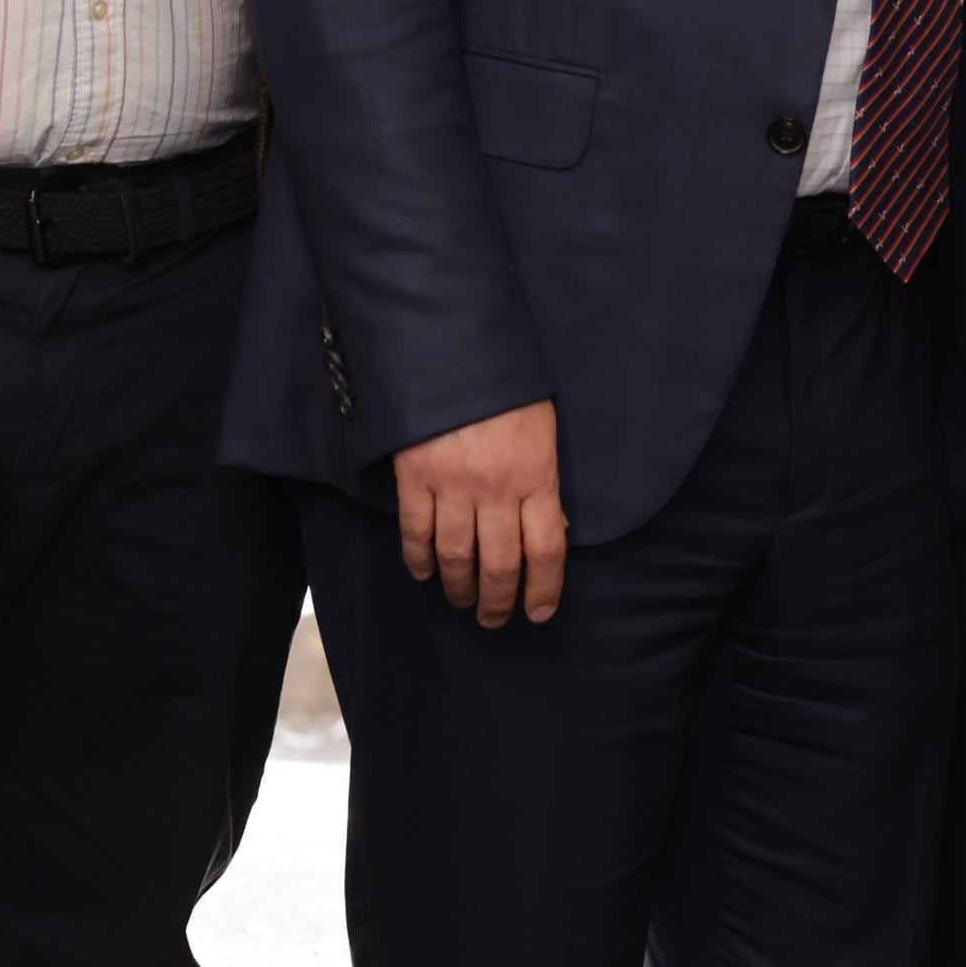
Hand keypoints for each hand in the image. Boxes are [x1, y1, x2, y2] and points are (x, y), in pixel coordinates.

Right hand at [390, 399, 565, 627]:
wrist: (454, 346)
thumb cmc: (508, 386)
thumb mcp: (544, 429)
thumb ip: (544, 479)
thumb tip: (550, 527)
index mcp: (537, 475)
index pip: (547, 549)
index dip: (544, 589)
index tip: (540, 612)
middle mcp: (496, 489)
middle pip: (500, 564)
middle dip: (498, 601)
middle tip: (495, 620)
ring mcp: (452, 485)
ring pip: (456, 556)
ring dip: (459, 588)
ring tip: (462, 602)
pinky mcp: (415, 477)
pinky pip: (416, 531)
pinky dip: (419, 559)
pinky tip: (424, 572)